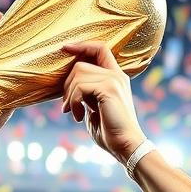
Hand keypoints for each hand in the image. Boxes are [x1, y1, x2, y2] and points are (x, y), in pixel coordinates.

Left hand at [60, 42, 146, 163]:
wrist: (125, 146)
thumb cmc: (110, 132)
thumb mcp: (95, 108)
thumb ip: (86, 94)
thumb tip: (69, 86)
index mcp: (115, 77)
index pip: (100, 48)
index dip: (81, 45)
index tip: (65, 48)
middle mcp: (116, 75)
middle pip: (81, 64)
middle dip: (67, 85)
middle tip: (67, 106)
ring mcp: (114, 80)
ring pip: (78, 74)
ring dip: (69, 96)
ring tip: (73, 113)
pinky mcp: (109, 89)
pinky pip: (80, 87)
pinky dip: (74, 102)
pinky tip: (78, 117)